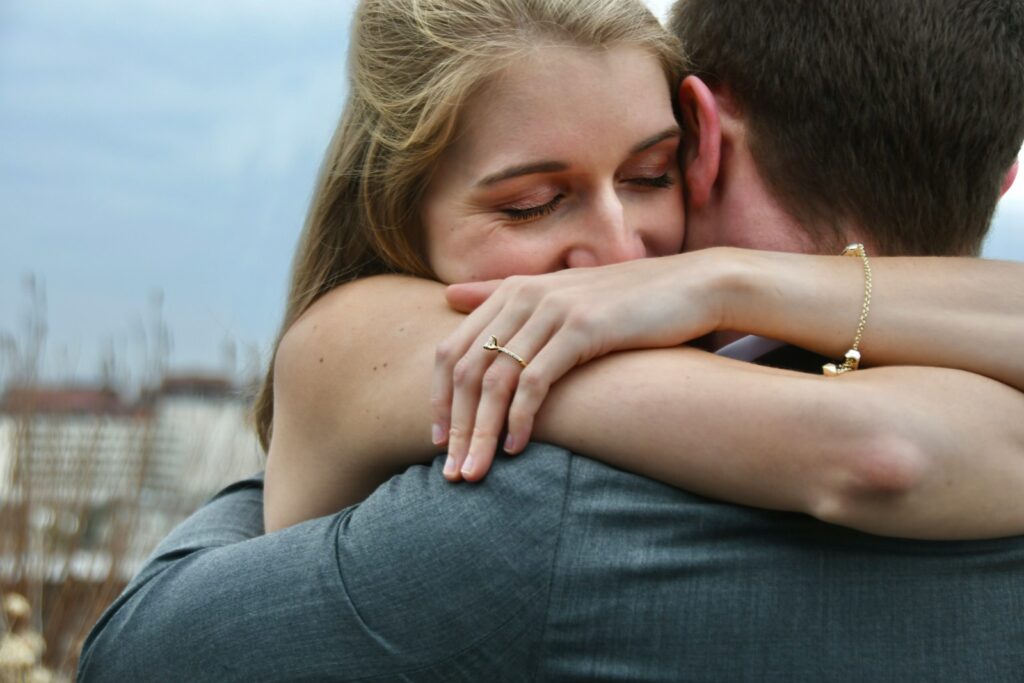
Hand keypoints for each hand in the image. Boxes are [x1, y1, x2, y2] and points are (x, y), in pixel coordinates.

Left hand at [432, 250, 730, 481]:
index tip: (437, 443)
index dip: (437, 400)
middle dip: (455, 427)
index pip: (451, 350)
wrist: (691, 286)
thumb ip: (501, 296)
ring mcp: (552, 309)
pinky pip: (535, 381)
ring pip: (495, 381)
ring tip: (476, 473)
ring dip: (481, 434)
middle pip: (466, 370)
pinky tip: (517, 449)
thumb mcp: (559, 295)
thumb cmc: (626, 301)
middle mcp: (525, 295)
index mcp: (513, 290)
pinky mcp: (581, 327)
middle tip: (452, 472)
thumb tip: (448, 298)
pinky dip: (521, 418)